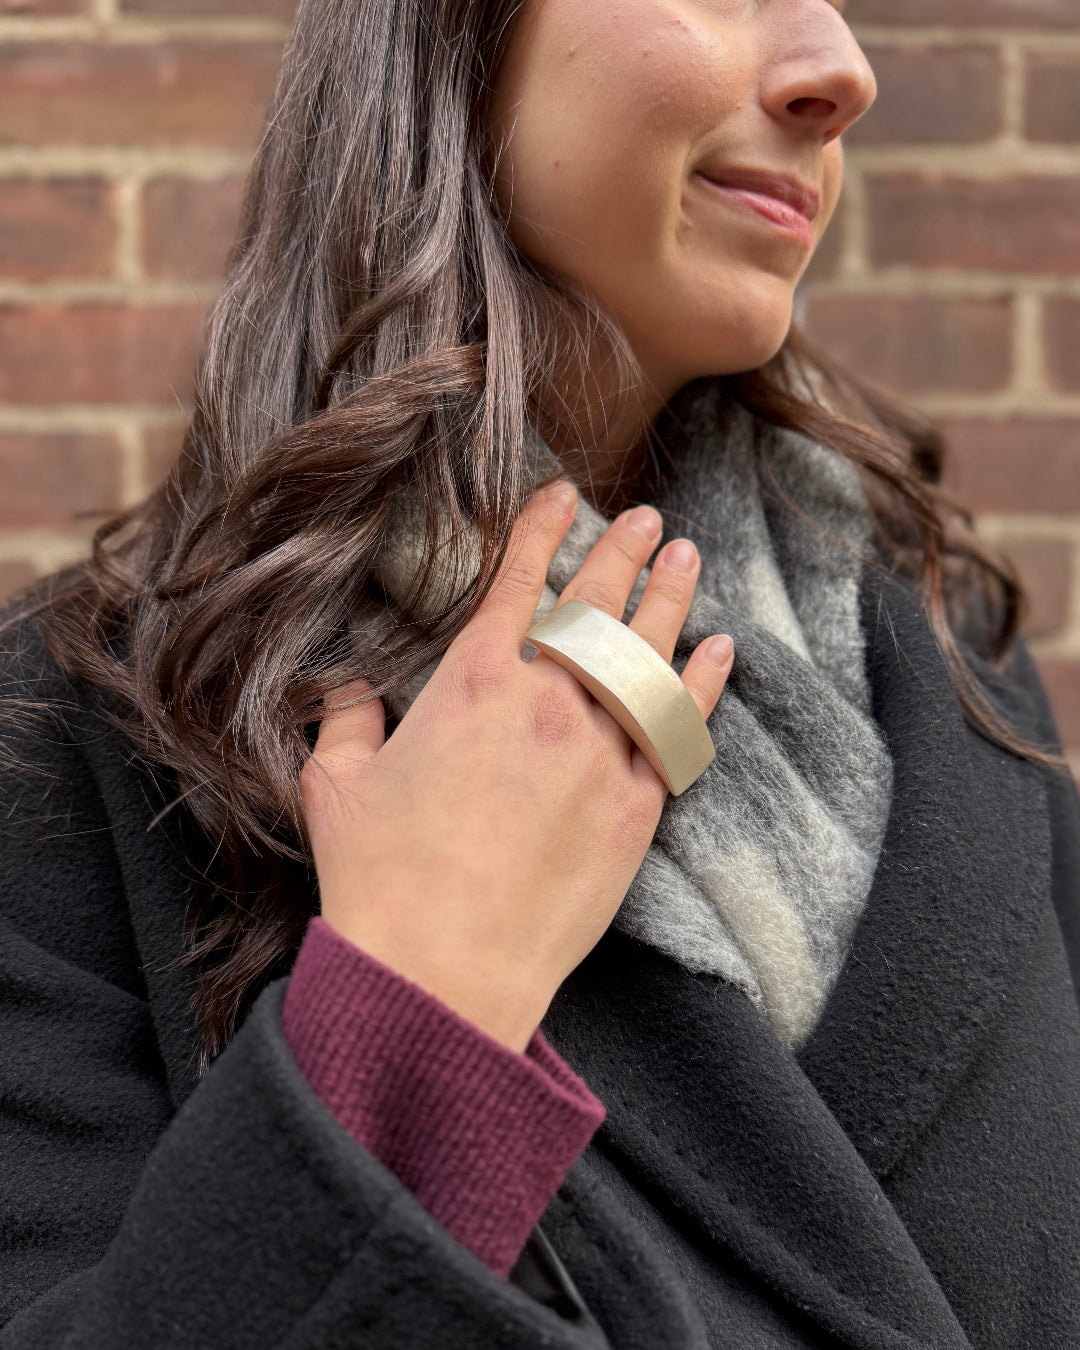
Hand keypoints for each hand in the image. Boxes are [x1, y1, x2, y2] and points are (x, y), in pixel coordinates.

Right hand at [300, 482, 733, 1050]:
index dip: (541, 529)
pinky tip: (718, 651)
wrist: (443, 972)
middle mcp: (546, 703)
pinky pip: (680, 730)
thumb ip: (346, 721)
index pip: (517, 582)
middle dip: (621, 552)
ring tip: (685, 555)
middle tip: (646, 517)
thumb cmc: (381, 880)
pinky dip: (701, 685)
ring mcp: (600, 752)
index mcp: (472, 684)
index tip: (562, 495)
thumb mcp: (336, 786)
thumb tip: (348, 688)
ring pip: (648, 654)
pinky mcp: (638, 808)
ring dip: (670, 597)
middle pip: (596, 605)